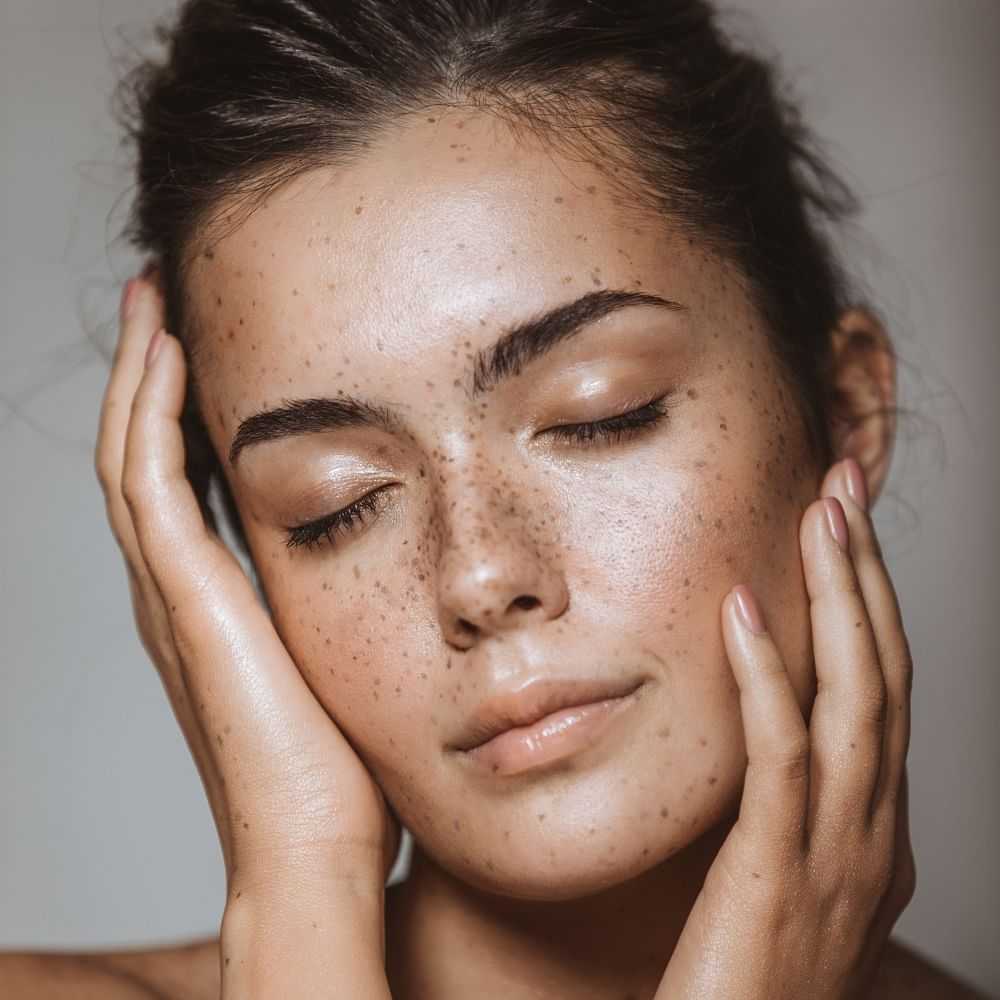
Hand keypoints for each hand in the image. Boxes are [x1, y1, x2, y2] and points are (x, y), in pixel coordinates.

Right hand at [95, 274, 399, 925]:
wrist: (314, 846)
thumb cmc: (339, 769)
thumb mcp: (336, 661)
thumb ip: (335, 608)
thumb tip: (384, 565)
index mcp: (213, 604)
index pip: (180, 484)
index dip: (180, 413)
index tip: (204, 349)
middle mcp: (179, 592)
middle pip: (143, 457)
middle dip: (151, 376)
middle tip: (164, 303)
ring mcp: (174, 595)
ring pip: (133, 456)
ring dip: (141, 374)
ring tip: (154, 303)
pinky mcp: (188, 600)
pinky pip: (150, 481)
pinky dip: (149, 411)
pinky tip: (168, 351)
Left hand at [655, 459, 915, 999]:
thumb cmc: (755, 979)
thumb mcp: (793, 884)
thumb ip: (796, 816)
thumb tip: (779, 751)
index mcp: (876, 829)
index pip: (883, 691)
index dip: (870, 603)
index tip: (843, 530)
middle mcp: (874, 832)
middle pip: (882, 675)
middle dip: (867, 575)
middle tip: (845, 490)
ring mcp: (837, 853)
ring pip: (853, 700)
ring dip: (839, 600)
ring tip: (819, 516)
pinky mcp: (778, 873)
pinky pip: (781, 757)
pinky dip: (766, 677)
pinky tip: (742, 614)